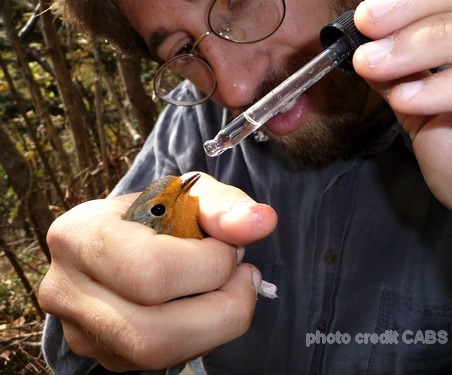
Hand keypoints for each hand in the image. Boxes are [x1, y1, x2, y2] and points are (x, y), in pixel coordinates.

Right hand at [39, 173, 277, 370]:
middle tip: (242, 275)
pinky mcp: (104, 354)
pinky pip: (161, 362)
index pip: (152, 272)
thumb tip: (263, 222)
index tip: (229, 245)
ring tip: (231, 289)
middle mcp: (68, 290)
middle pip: (154, 332)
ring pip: (159, 357)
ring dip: (216, 326)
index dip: (210, 265)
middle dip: (223, 307)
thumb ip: (225, 205)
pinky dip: (199, 335)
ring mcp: (82, 331)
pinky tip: (204, 305)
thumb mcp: (189, 194)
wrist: (124, 235)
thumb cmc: (157, 211)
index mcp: (81, 235)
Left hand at [353, 0, 451, 266]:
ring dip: (424, 42)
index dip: (421, 1)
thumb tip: (369, 48)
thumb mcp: (426, 108)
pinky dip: (446, 85)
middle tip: (368, 22)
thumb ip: (405, 75)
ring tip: (374, 62)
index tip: (369, 15)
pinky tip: (406, 98)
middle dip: (419, 7)